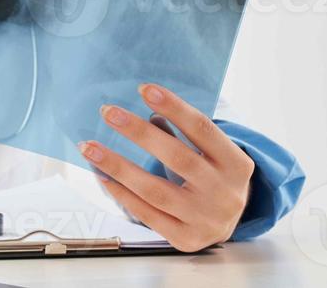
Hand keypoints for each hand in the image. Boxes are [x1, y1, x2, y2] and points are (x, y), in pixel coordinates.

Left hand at [79, 83, 253, 252]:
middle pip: (178, 158)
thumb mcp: (208, 153)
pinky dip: (122, 193)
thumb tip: (138, 108)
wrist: (227, 222)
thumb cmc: (209, 175)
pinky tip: (102, 176)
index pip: (203, 129)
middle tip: (107, 111)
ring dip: (118, 166)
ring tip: (89, 147)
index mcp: (237, 164)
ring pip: (156, 190)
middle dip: (139, 133)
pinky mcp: (187, 239)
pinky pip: (147, 215)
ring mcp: (207, 220)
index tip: (144, 88)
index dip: (175, 108)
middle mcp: (226, 193)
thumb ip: (180, 132)